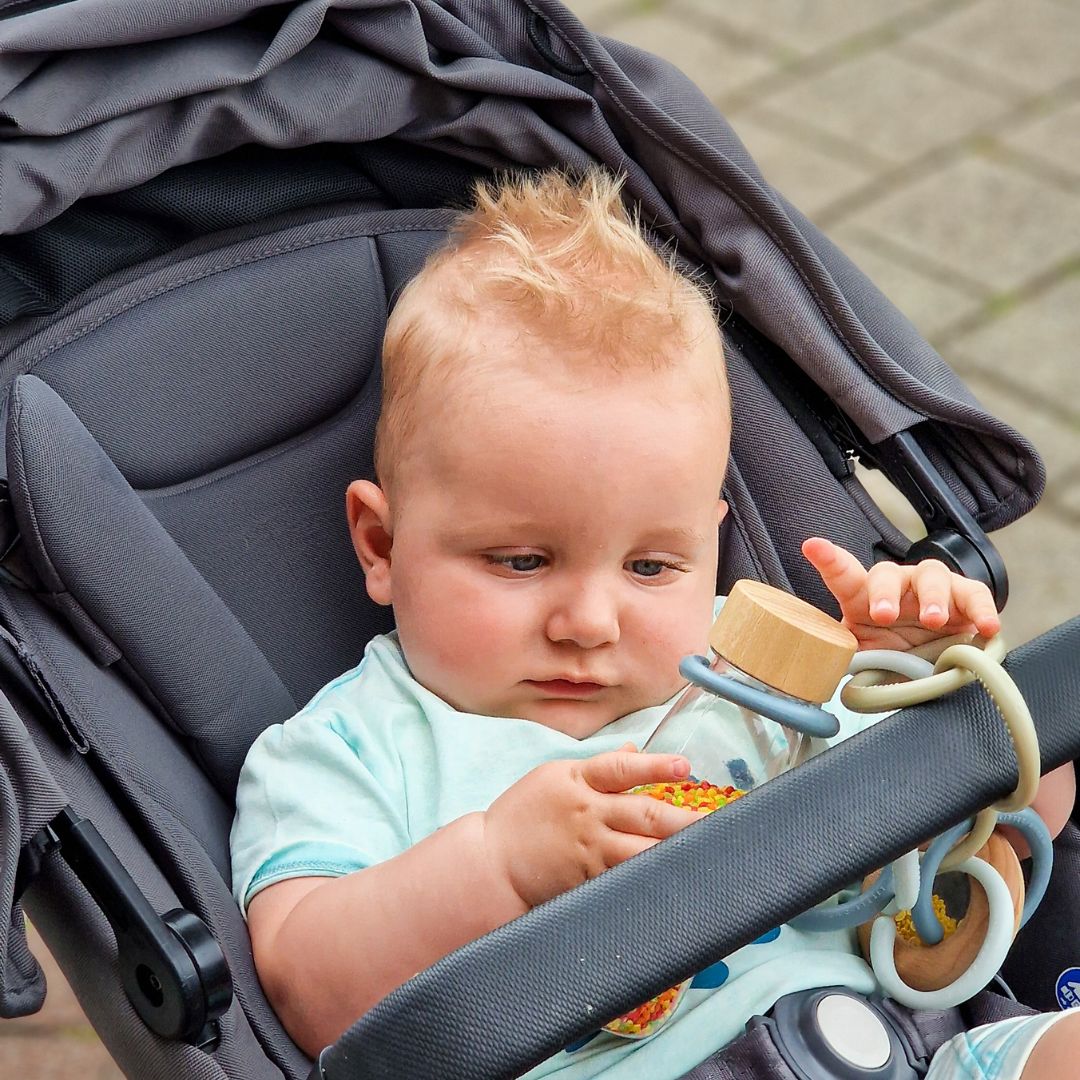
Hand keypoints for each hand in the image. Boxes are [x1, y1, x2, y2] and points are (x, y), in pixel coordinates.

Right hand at [483, 748, 697, 908]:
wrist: (490, 860)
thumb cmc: (522, 814)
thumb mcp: (554, 777)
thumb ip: (597, 768)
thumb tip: (632, 750)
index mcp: (578, 780)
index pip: (622, 768)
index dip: (655, 766)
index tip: (685, 766)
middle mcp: (588, 813)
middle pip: (644, 815)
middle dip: (684, 819)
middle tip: (717, 820)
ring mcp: (589, 849)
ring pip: (641, 851)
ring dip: (674, 851)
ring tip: (706, 850)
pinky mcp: (587, 880)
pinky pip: (624, 878)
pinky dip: (649, 877)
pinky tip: (673, 879)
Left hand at [802, 536, 1000, 650]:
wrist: (933, 667)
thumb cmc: (894, 654)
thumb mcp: (868, 657)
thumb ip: (850, 656)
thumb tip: (829, 665)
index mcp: (864, 599)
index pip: (844, 576)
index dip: (829, 561)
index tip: (812, 547)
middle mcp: (898, 587)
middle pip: (888, 573)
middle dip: (885, 592)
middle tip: (884, 615)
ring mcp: (933, 589)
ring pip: (932, 574)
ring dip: (932, 596)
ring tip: (934, 620)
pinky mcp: (966, 599)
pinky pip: (975, 595)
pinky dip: (983, 610)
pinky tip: (986, 627)